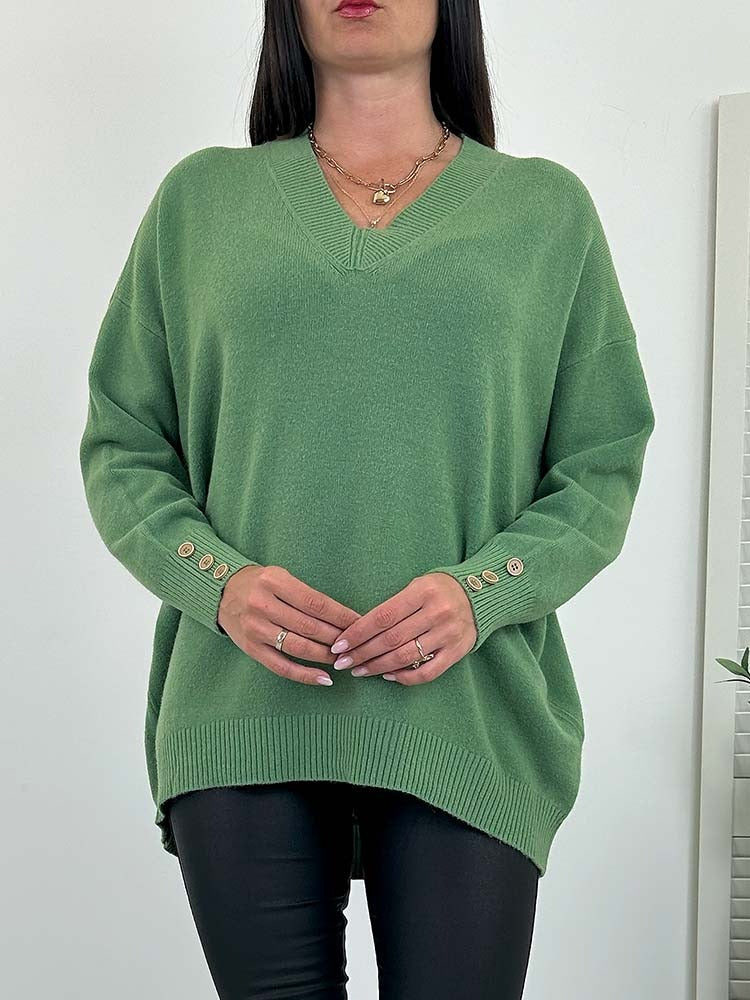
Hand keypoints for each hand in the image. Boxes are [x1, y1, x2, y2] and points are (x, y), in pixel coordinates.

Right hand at [218, 564, 360, 685]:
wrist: (222, 591)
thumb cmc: (260, 583)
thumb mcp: (281, 576)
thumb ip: (307, 595)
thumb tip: (342, 618)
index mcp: (274, 582)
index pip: (316, 603)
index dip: (341, 616)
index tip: (360, 624)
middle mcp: (263, 605)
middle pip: (309, 626)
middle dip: (337, 637)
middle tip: (356, 644)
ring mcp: (255, 629)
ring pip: (298, 647)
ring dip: (325, 655)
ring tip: (343, 658)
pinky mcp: (251, 648)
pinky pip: (281, 666)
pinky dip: (305, 674)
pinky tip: (324, 678)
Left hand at [327, 572, 476, 683]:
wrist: (481, 595)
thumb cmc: (439, 590)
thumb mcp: (418, 585)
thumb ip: (394, 605)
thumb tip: (360, 630)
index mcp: (423, 592)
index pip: (383, 616)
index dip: (358, 632)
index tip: (339, 644)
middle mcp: (437, 613)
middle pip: (391, 639)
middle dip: (362, 653)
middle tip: (342, 662)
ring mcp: (448, 634)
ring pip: (405, 657)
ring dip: (377, 667)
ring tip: (359, 670)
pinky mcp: (457, 651)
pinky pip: (427, 672)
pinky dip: (405, 677)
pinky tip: (388, 675)